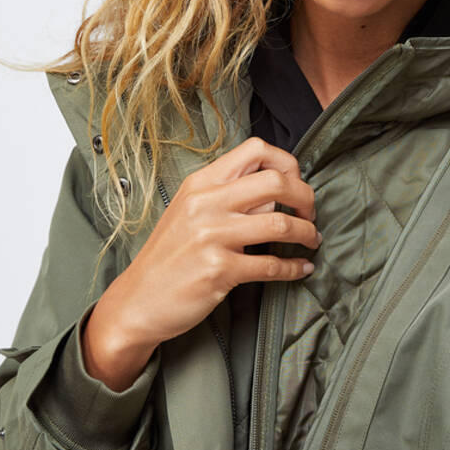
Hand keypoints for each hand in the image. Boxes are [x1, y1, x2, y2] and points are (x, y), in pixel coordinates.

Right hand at [82, 137, 320, 389]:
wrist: (137, 300)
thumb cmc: (169, 256)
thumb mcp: (191, 212)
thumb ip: (230, 196)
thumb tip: (278, 192)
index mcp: (201, 183)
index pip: (256, 149)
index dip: (288, 164)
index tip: (297, 184)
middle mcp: (206, 203)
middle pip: (277, 181)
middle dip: (306, 197)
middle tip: (311, 214)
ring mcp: (212, 236)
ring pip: (281, 224)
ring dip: (307, 233)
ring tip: (312, 240)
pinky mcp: (219, 271)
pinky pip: (272, 265)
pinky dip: (295, 268)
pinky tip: (302, 268)